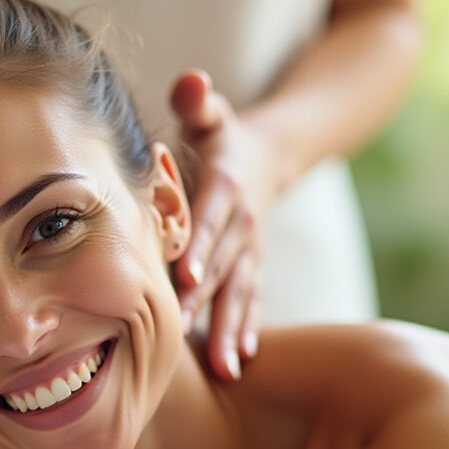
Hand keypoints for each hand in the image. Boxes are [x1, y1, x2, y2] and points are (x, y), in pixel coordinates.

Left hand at [170, 70, 279, 380]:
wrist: (268, 155)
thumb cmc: (221, 135)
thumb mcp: (211, 112)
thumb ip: (197, 99)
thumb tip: (191, 81)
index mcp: (226, 187)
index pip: (210, 219)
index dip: (200, 246)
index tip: (185, 277)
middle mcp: (243, 224)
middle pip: (221, 265)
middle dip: (202, 300)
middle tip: (180, 333)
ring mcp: (251, 250)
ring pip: (240, 293)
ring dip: (231, 330)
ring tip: (226, 367)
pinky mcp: (253, 267)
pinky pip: (252, 301)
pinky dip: (248, 329)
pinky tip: (242, 361)